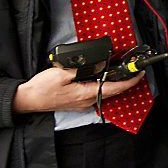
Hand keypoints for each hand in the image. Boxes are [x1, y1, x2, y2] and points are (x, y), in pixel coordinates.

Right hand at [12, 66, 145, 113]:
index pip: (114, 88)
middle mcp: (87, 101)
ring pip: (104, 93)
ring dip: (113, 83)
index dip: (129, 81)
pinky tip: (101, 77)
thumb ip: (84, 68)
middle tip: (133, 70)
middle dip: (125, 81)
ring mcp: (82, 103)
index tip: (139, 74)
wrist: (28, 100)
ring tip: (120, 72)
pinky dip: (102, 85)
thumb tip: (100, 64)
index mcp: (86, 94)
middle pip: (112, 91)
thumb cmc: (42, 88)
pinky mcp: (77, 102)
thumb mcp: (63, 73)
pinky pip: (95, 93)